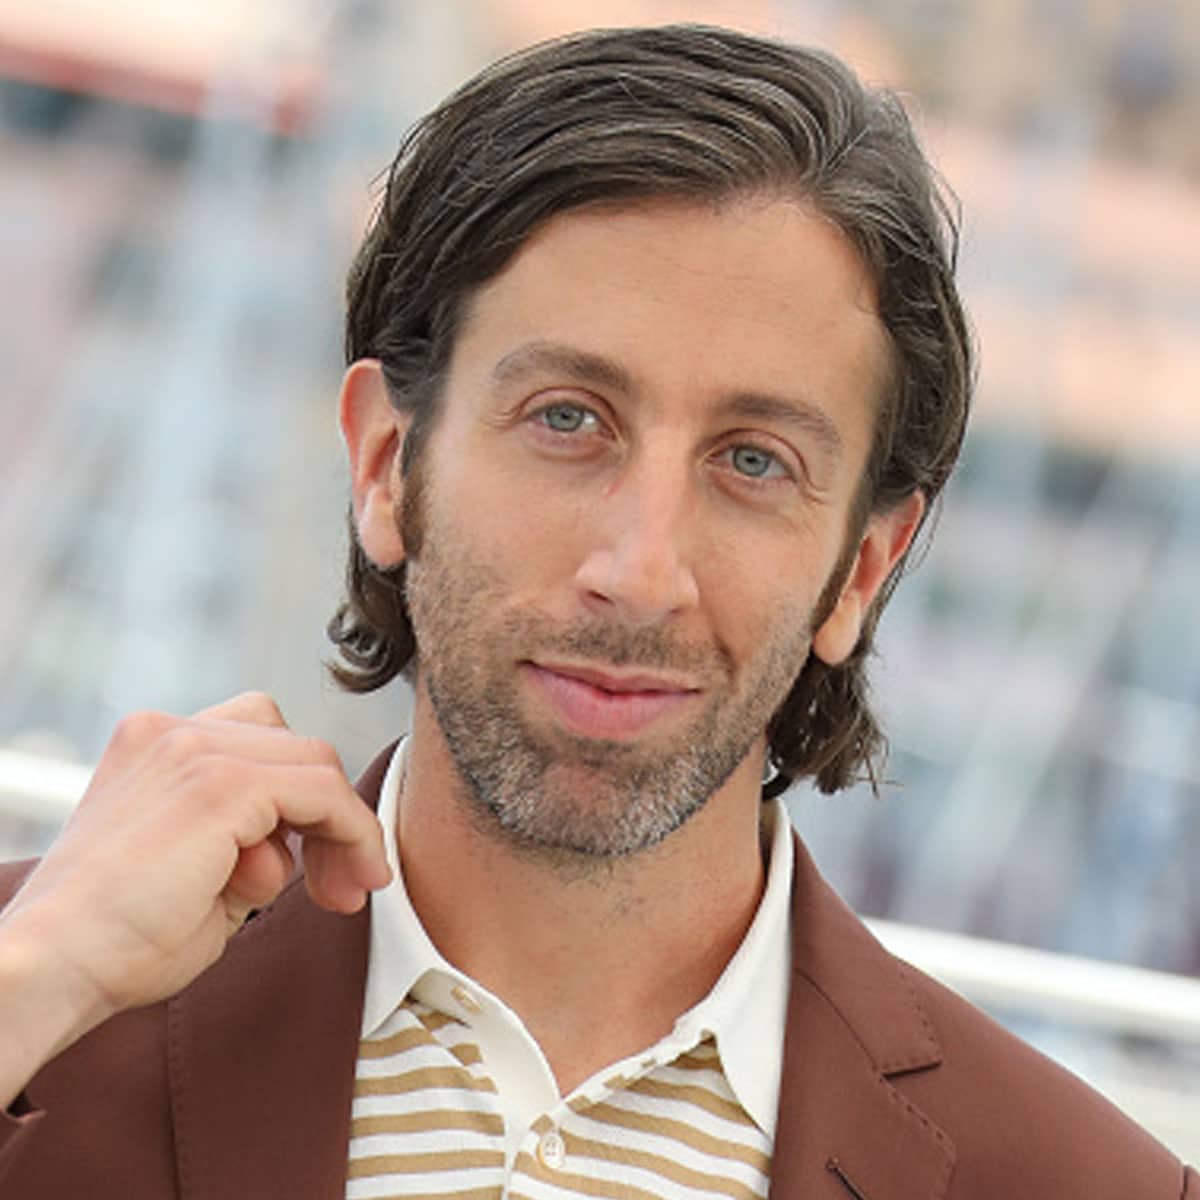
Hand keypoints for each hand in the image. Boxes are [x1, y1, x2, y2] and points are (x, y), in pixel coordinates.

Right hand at [0, 693, 389, 1101]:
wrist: (54, 968)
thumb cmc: (118, 942)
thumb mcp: (200, 875)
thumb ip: (252, 845)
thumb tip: (301, 844)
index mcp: (155, 744)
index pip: (260, 740)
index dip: (302, 798)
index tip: (320, 867)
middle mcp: (173, 732)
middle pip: (295, 748)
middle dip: (331, 816)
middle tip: (345, 886)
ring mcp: (195, 750)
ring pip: (317, 765)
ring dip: (346, 830)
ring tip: (346, 892)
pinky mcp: (221, 783)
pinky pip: (322, 792)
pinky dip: (352, 833)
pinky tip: (353, 880)